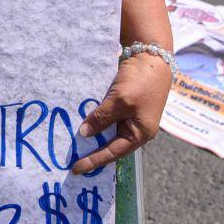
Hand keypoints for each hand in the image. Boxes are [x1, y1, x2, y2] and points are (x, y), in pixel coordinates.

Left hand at [71, 50, 170, 175]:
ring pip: (108, 130)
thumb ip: (101, 119)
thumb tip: (84, 133)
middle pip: (111, 144)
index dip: (94, 161)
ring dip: (93, 134)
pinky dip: (96, 120)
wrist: (152, 55)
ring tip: (74, 143)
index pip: (113, 153)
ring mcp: (132, 115)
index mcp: (140, 134)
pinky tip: (82, 121)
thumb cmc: (140, 82)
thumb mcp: (119, 102)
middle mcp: (137, 128)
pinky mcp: (126, 103)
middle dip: (93, 150)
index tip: (75, 169)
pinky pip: (108, 117)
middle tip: (71, 158)